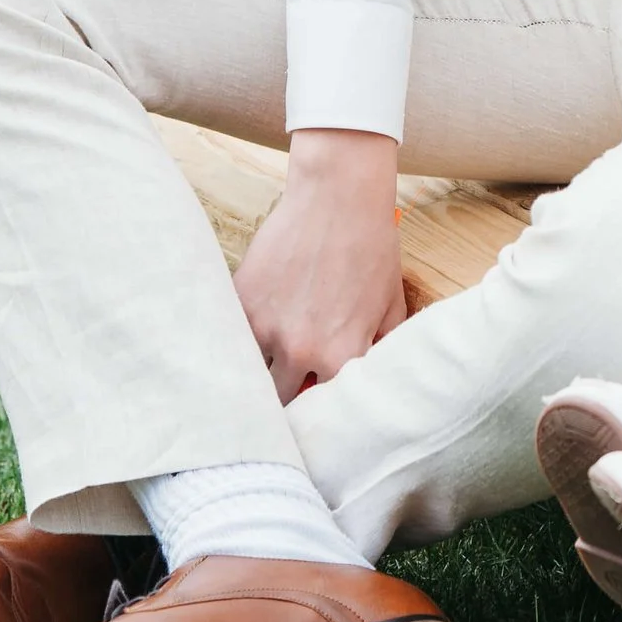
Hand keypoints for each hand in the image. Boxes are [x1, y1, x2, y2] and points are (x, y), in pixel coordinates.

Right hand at [233, 128, 407, 401]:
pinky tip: (236, 348)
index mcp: (342, 356)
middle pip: (282, 403)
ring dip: (254, 379)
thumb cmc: (371, 248)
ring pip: (250, 378)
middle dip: (284, 404)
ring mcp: (266, 327)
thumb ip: (379, 352)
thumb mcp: (390, 306)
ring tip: (252, 385)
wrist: (338, 197)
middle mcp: (301, 350)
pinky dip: (234, 347)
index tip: (312, 424)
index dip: (317, 418)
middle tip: (281, 406)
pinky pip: (231, 342)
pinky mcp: (240, 303)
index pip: (323, 412)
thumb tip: (367, 385)